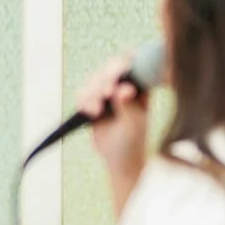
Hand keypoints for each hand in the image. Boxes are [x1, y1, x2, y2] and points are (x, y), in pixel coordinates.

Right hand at [74, 52, 151, 189]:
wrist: (120, 160)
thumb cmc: (134, 140)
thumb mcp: (134, 123)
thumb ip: (128, 104)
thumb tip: (124, 88)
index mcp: (141, 86)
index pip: (133, 65)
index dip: (125, 64)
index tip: (121, 72)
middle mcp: (124, 85)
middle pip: (110, 68)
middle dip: (105, 80)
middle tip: (107, 93)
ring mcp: (108, 94)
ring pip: (94, 80)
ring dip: (93, 93)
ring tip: (97, 111)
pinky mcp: (93, 103)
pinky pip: (83, 94)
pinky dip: (84, 101)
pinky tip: (90, 113)